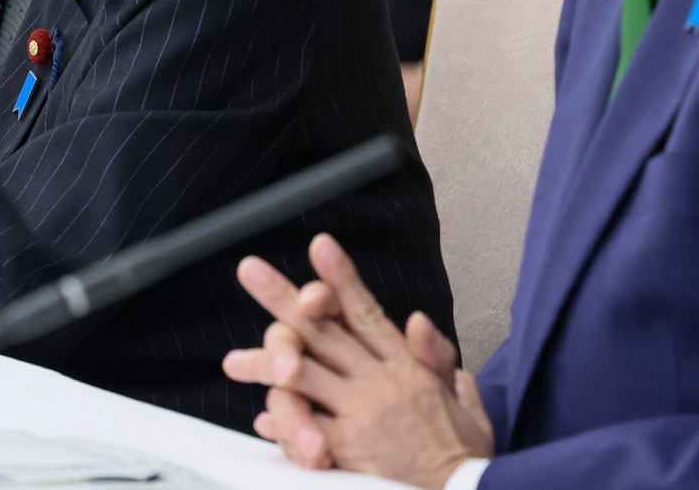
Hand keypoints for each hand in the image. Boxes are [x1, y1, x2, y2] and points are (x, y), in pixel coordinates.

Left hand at [222, 233, 492, 489]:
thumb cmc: (465, 453)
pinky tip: (263, 419)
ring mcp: (360, 413)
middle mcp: (379, 382)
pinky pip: (304, 427)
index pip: (366, 313)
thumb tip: (417, 319)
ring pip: (300, 376)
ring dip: (264, 364)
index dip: (341, 278)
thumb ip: (437, 357)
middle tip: (250, 270)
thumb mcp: (465, 400)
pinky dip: (282, 423)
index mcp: (406, 366)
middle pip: (321, 331)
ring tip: (233, 362)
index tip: (319, 245)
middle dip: (283, 298)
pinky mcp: (348, 449)